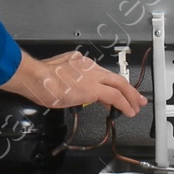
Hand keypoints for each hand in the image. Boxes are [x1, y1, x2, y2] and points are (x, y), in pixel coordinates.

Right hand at [0, 49, 147, 116]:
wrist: (35, 76)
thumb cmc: (39, 77)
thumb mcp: (55, 73)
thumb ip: (67, 78)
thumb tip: (70, 89)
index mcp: (79, 61)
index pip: (102, 74)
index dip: (112, 85)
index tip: (117, 93)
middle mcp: (89, 66)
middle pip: (115, 77)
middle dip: (129, 89)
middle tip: (138, 98)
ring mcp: (92, 76)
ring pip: (119, 84)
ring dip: (130, 97)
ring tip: (135, 107)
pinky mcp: (92, 88)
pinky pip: (115, 96)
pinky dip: (124, 103)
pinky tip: (128, 111)